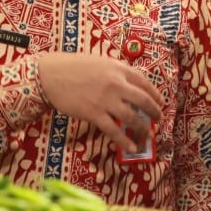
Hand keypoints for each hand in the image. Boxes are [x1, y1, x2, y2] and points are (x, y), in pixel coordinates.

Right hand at [36, 52, 163, 151]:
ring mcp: (106, 100)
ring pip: (132, 118)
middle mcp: (116, 84)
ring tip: (147, 136)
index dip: (155, 95)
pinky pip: (114, 130)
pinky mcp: (94, 114)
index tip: (160, 103)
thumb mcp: (100, 63)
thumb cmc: (72, 67)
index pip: (145, 83)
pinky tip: (131, 147)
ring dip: (143, 129)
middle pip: (143, 101)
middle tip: (158, 120)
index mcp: (119, 69)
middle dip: (155, 113)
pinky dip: (125, 141)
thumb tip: (130, 86)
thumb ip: (116, 73)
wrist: (50, 75)